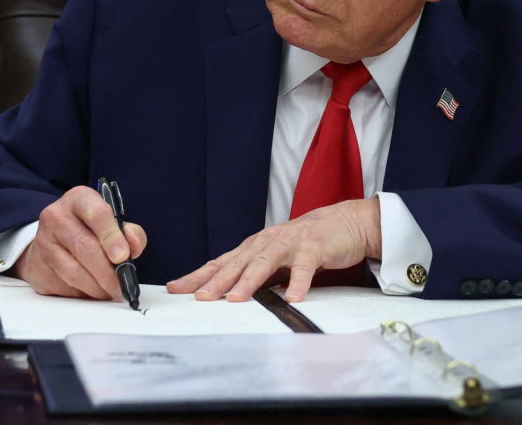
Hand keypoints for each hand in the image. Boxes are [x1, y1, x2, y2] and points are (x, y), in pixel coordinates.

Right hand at [10, 186, 146, 298]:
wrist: (53, 240)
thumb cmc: (89, 229)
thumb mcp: (113, 222)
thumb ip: (130, 233)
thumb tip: (133, 248)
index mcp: (79, 199)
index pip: (96, 213)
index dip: (112, 236)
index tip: (123, 256)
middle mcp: (56, 216)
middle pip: (84, 246)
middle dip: (107, 271)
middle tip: (121, 285)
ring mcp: (43, 242)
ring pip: (72, 271)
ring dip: (96, 287)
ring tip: (110, 292)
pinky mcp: (36, 266)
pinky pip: (63, 284)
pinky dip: (82, 292)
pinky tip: (92, 291)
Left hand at [166, 199, 381, 302]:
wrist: (345, 223)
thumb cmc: (307, 243)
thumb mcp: (276, 258)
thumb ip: (255, 275)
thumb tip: (228, 296)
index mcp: (255, 246)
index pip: (221, 262)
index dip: (198, 275)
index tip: (176, 288)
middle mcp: (267, 242)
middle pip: (238, 263)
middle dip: (217, 281)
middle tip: (200, 297)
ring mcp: (290, 243)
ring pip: (265, 262)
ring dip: (249, 281)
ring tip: (236, 299)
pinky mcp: (313, 248)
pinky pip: (304, 267)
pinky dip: (297, 283)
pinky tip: (292, 298)